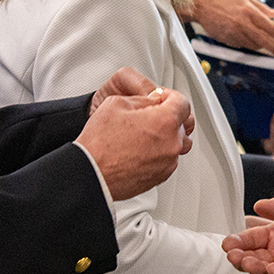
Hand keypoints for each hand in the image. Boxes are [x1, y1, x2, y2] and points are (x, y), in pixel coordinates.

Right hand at [77, 87, 193, 200]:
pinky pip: (168, 159)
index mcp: (165, 121)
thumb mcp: (117, 102)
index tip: (161, 98)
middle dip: (169, 117)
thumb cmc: (99, 143)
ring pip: (178, 143)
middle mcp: (172, 143)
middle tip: (150, 116)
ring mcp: (168, 162)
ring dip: (167, 136)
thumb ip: (143, 99)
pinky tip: (141, 149)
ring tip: (146, 133)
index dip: (170, 96)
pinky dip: (159, 153)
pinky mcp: (160, 176)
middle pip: (183, 124)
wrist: (91, 173)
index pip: (183, 103)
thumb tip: (153, 101)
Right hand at [186, 0, 273, 54]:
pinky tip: (247, 39)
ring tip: (263, 44)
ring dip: (260, 46)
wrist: (200, 4)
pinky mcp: (226, 39)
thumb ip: (261, 7)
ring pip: (252, 45)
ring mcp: (233, 32)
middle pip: (263, 39)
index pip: (269, 26)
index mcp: (248, 10)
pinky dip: (246, 44)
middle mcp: (242, 23)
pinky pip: (240, 45)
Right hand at [222, 194, 273, 273]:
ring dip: (254, 268)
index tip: (229, 242)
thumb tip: (260, 205)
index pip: (253, 237)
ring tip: (245, 262)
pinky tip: (270, 271)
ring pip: (266, 271)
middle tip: (232, 254)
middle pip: (254, 256)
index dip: (240, 239)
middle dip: (240, 256)